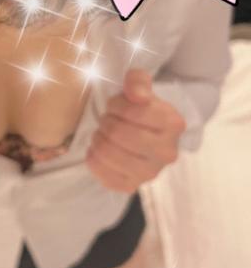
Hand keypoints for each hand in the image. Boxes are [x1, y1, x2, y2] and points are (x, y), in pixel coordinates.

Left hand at [85, 68, 186, 193]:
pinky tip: (99, 150)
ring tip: (102, 134)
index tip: (115, 105)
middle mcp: (167, 152)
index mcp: (173, 124)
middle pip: (119, 134)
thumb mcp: (140, 86)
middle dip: (106, 122)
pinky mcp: (132, 186)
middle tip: (106, 120)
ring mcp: (151, 173)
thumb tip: (136, 94)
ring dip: (98, 139)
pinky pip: (103, 175)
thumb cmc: (140, 108)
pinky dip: (94, 159)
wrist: (145, 133)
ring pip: (109, 155)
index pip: (133, 111)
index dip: (116, 105)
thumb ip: (137, 81)